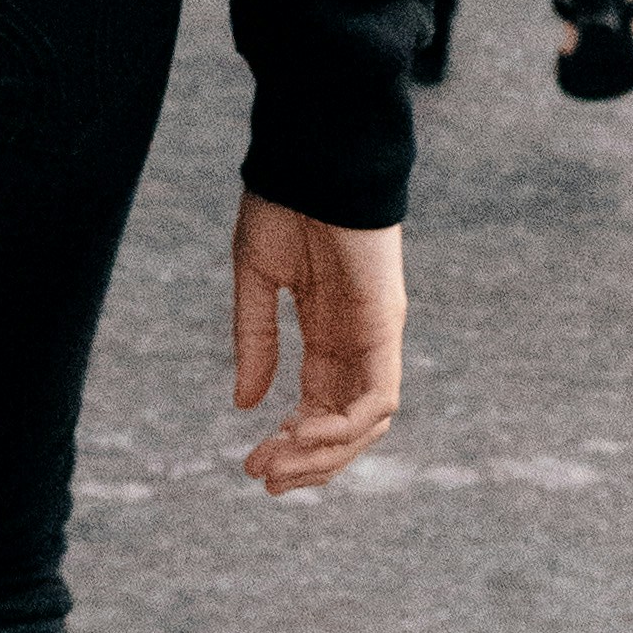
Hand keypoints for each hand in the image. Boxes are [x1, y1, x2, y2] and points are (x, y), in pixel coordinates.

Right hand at [232, 193, 403, 493]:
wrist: (314, 153)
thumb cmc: (284, 201)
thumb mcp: (257, 277)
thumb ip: (255, 338)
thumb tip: (246, 405)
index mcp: (327, 332)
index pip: (320, 407)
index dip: (291, 442)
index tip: (252, 462)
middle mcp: (357, 343)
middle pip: (345, 427)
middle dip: (307, 462)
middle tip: (263, 478)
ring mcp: (376, 336)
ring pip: (365, 423)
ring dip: (324, 454)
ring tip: (278, 463)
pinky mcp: (387, 324)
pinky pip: (378, 397)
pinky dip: (345, 425)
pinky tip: (301, 429)